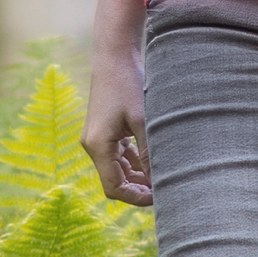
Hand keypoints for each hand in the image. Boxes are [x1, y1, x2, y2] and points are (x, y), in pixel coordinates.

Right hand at [84, 48, 153, 206]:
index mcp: (97, 146)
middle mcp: (93, 146)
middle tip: (164, 191)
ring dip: (137, 177)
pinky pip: (118, 156)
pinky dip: (134, 163)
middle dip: (137, 189)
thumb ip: (149, 152)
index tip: (158, 198)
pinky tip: (153, 162)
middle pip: (114, 182)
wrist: (113, 58)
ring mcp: (97, 139)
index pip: (113, 187)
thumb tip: (159, 180)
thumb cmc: (127, 85)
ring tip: (162, 178)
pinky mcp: (104, 132)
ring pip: (117, 170)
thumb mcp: (142, 120)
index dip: (135, 197)